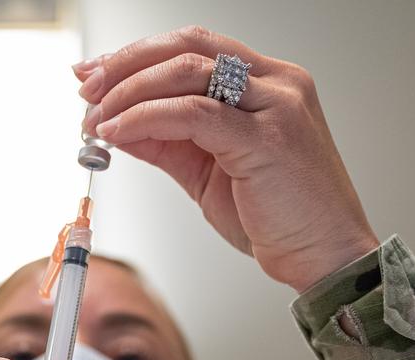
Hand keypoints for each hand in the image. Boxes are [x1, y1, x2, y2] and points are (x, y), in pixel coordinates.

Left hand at [75, 26, 378, 293]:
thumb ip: (170, 143)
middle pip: (188, 46)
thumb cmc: (282, 220)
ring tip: (96, 118)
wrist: (327, 258)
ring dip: (129, 92)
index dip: (139, 56)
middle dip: (127, 63)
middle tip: (87, 88)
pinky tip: (119, 134)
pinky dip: (145, 118)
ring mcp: (276, 106)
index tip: (98, 74)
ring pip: (186, 72)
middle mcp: (278, 84)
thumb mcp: (211, 172)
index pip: (195, 48)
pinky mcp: (266, 138)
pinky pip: (192, 113)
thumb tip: (118, 126)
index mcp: (270, 83)